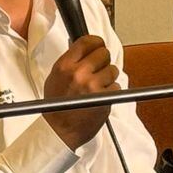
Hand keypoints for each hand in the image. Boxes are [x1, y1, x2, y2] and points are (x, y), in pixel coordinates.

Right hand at [42, 34, 119, 149]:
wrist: (60, 130)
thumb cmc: (56, 107)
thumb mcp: (55, 77)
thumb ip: (70, 62)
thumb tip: (84, 50)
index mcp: (65, 66)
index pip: (87, 41)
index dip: (96, 42)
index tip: (98, 45)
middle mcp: (79, 73)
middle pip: (103, 53)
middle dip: (103, 61)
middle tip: (97, 70)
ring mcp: (93, 86)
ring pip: (113, 69)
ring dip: (108, 77)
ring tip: (97, 87)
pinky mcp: (105, 98)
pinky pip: (117, 86)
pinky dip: (112, 90)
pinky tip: (100, 96)